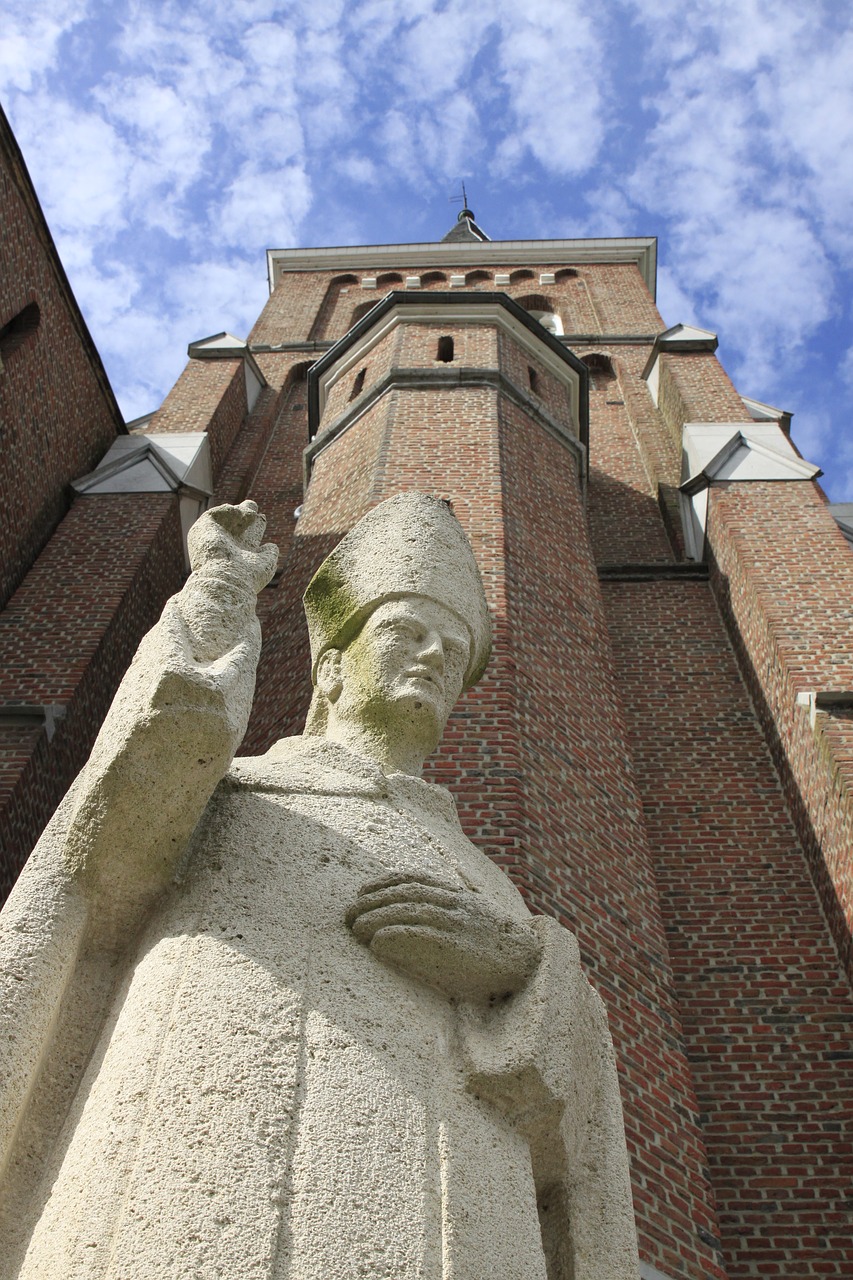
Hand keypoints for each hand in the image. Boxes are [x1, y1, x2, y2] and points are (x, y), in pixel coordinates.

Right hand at [187, 501, 277, 593]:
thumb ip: (270, 554)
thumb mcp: (265, 565)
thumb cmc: (247, 576)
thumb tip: (272, 546)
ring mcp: (212, 538)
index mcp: (238, 556)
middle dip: (243, 513)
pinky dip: (227, 511)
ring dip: (237, 512)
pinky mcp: (202, 530)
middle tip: (252, 505)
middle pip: (234, 526)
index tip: (262, 517)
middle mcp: (224, 547)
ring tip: (251, 512)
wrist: (226, 578)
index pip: (246, 537)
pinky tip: (239, 513)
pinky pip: (213, 515)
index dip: (255, 526)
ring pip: (223, 519)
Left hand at [345, 874, 541, 1002]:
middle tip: (347, 913)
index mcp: (457, 895)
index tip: (362, 890)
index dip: (384, 882)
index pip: (414, 879)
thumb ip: (449, 910)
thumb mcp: (474, 917)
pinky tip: (377, 941)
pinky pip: (423, 935)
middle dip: (372, 900)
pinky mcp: (458, 947)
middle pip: (405, 894)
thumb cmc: (497, 944)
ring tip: (354, 927)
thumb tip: (417, 914)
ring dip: (376, 917)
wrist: (530, 960)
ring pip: (409, 911)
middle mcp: (455, 904)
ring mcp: (457, 923)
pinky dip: (397, 935)